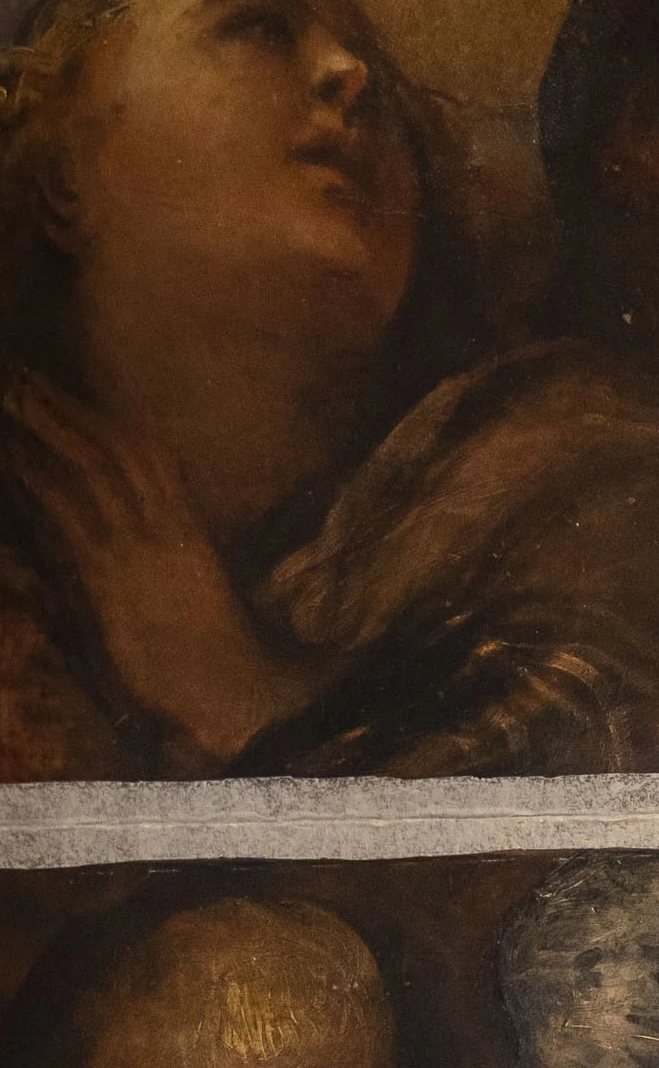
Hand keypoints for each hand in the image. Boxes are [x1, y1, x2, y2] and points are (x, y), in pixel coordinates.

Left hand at [4, 372, 313, 767]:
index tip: (67, 392)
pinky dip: (40, 477)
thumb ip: (152, 567)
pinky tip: (14, 455)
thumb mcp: (181, 604)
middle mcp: (162, 529)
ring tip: (14, 392)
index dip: (104, 421)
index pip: (145, 460)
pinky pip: (71, 510)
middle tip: (24, 372)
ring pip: (90, 467)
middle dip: (67, 408)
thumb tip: (107, 546)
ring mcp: (136, 546)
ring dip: (48, 426)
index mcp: (185, 533)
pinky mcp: (109, 573)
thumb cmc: (208, 664)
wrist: (228, 695)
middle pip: (113, 450)